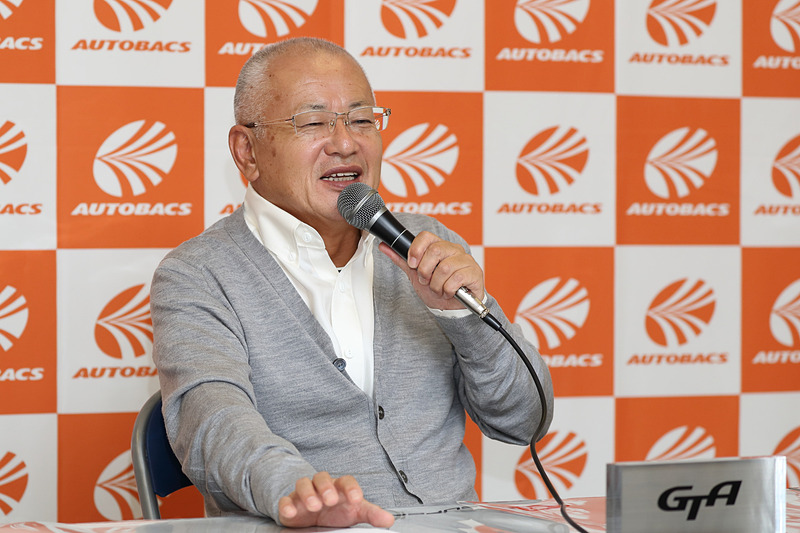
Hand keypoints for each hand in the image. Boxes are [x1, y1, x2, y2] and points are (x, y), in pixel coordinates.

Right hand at [278, 472, 394, 528]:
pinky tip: (291, 512)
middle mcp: (321, 487)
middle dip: (326, 487)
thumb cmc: (337, 511)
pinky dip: (287, 505)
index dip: (351, 488)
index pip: (346, 481)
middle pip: (322, 477)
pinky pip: (285, 500)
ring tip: (314, 506)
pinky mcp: (290, 504)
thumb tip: (389, 520)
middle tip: (331, 500)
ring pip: (303, 484)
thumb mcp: (355, 512)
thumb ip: (371, 514)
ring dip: (308, 493)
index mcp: (339, 487)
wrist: (314, 517)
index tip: (357, 499)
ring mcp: (304, 494)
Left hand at [380, 231, 485, 310]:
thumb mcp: (415, 274)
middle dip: (425, 271)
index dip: (416, 249)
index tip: (412, 264)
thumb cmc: (437, 288)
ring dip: (436, 285)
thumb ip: (401, 260)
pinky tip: (449, 292)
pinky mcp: (474, 272)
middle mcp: (453, 249)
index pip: (426, 236)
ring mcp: (466, 260)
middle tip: (426, 281)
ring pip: (445, 268)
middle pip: (435, 250)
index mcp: (439, 246)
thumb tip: (384, 246)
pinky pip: (457, 279)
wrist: (452, 307)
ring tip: (438, 289)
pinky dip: (448, 290)